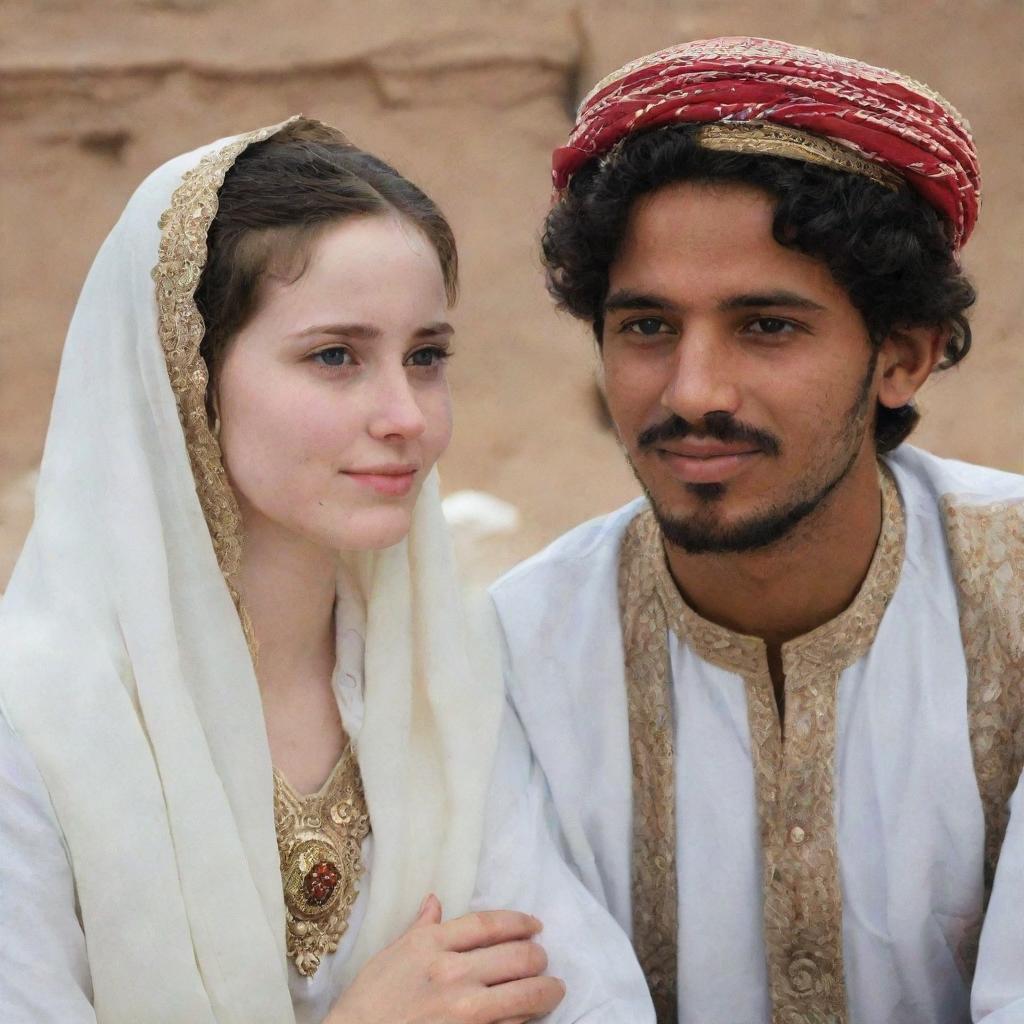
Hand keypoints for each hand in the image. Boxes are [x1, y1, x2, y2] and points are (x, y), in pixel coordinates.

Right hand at [327, 894, 565, 1023]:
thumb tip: (435, 901)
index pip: (489, 924)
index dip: (519, 922)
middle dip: (538, 957)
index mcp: (432, 945)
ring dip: (545, 990)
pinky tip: (530, 1017)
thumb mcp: (390, 956)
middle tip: (543, 959)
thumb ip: (420, 928)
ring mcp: (464, 1010)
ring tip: (552, 989)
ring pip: (524, 994)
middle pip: (516, 956)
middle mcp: (452, 973)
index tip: (534, 925)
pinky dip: (525, 1020)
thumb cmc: (368, 1002)